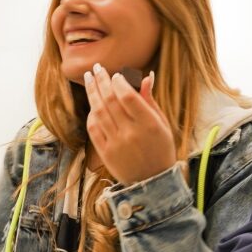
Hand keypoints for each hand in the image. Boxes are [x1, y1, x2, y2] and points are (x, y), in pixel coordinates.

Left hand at [84, 65, 176, 184]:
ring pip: (99, 111)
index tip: (116, 74)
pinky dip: (92, 114)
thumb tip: (146, 76)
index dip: (119, 82)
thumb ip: (151, 101)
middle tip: (96, 68)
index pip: (128, 96)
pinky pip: (94, 128)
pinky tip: (92, 103)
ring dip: (92, 92)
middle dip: (102, 81)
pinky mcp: (106, 152)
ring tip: (89, 78)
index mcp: (149, 125)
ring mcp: (116, 143)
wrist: (153, 183)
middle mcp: (131, 133)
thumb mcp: (162, 125)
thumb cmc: (161, 150)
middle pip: (110, 100)